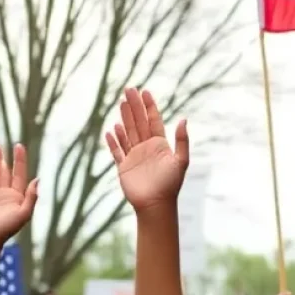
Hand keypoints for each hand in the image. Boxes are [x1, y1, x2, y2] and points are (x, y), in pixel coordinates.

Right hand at [0, 145, 37, 245]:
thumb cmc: (6, 229)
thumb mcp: (24, 213)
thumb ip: (31, 197)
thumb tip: (38, 179)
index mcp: (17, 197)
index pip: (20, 175)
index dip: (20, 161)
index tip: (19, 146)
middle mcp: (4, 195)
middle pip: (6, 173)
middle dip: (6, 159)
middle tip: (5, 144)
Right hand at [105, 88, 188, 210]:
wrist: (156, 205)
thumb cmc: (170, 185)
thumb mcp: (180, 161)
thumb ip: (182, 141)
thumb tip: (184, 119)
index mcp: (160, 146)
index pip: (154, 121)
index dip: (149, 107)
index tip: (145, 92)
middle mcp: (147, 149)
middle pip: (139, 123)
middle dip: (134, 106)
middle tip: (128, 89)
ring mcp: (135, 157)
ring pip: (128, 133)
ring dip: (124, 119)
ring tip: (121, 103)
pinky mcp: (124, 167)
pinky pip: (117, 151)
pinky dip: (114, 141)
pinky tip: (111, 130)